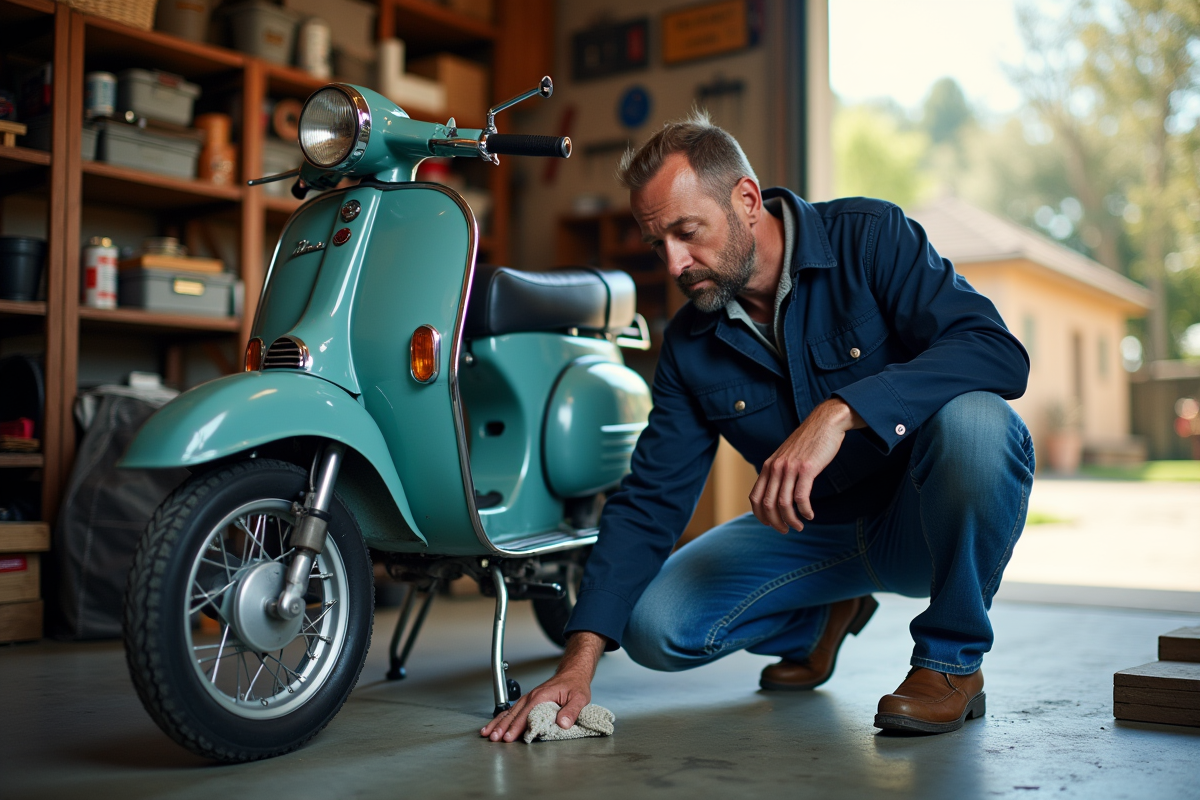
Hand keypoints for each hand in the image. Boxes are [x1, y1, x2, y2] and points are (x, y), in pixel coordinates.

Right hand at [480, 631, 605, 742]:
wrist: (572, 673)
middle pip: (514, 713)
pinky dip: (502, 718)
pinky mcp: (529, 701)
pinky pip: (513, 710)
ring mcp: (529, 698)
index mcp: (542, 696)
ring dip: (498, 723)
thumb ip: (571, 711)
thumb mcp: (579, 698)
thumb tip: (563, 723)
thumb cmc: (575, 685)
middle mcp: (532, 697)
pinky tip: (495, 725)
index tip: (509, 737)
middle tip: (494, 739)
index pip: (526, 714)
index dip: (517, 727)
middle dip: (503, 726)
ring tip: (487, 734)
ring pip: (510, 712)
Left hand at [749, 398, 863, 532]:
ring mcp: (790, 468)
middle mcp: (775, 467)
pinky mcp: (807, 469)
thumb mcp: (786, 456)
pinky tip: (809, 515)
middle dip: (775, 522)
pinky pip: (801, 497)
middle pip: (767, 504)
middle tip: (785, 530)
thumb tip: (777, 494)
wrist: (825, 422)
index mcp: (768, 466)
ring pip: (783, 503)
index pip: (755, 497)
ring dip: (791, 520)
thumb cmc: (808, 442)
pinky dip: (804, 510)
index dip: (760, 515)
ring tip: (799, 526)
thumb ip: (779, 472)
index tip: (770, 524)